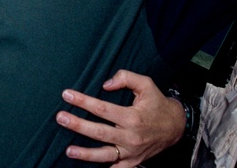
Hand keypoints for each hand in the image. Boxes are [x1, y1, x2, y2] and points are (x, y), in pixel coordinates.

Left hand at [56, 70, 184, 165]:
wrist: (176, 127)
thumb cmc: (157, 103)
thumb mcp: (146, 84)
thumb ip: (126, 78)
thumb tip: (105, 84)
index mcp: (132, 117)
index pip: (102, 108)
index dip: (82, 101)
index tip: (66, 95)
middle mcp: (131, 137)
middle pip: (99, 132)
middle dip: (78, 125)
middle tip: (60, 118)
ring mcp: (132, 152)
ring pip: (104, 155)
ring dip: (85, 154)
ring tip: (68, 150)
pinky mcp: (133, 162)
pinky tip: (88, 167)